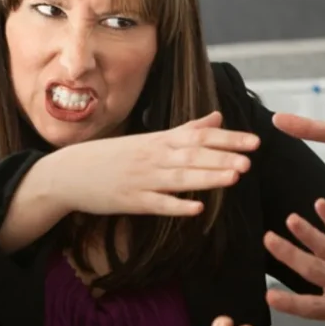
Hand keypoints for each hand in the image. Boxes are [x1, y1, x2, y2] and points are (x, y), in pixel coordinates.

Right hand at [46, 112, 259, 218]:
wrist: (69, 172)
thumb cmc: (112, 156)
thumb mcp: (149, 138)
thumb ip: (187, 129)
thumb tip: (218, 117)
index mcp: (159, 141)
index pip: (199, 136)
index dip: (228, 139)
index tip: (255, 141)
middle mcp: (153, 157)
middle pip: (192, 155)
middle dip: (222, 158)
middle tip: (249, 161)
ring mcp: (142, 179)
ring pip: (180, 178)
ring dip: (207, 178)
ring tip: (234, 178)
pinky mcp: (131, 201)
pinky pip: (158, 204)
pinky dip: (177, 206)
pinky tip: (197, 209)